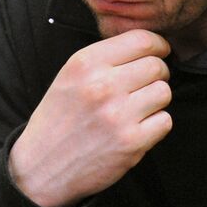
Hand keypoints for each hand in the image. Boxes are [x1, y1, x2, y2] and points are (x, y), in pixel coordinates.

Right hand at [9, 29, 171, 206]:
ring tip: (136, 109)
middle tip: (144, 86)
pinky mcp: (131, 142)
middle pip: (157, 66)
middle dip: (157, 74)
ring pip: (164, 92)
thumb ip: (104, 59)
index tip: (159, 52)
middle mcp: (102, 85)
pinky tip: (135, 128)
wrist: (41, 166)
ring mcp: (118, 115)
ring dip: (155, 100)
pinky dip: (155, 125)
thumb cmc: (58, 120)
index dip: (157, 45)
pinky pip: (164, 121)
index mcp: (85, 64)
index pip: (141, 40)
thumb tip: (148, 46)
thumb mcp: (69, 77)